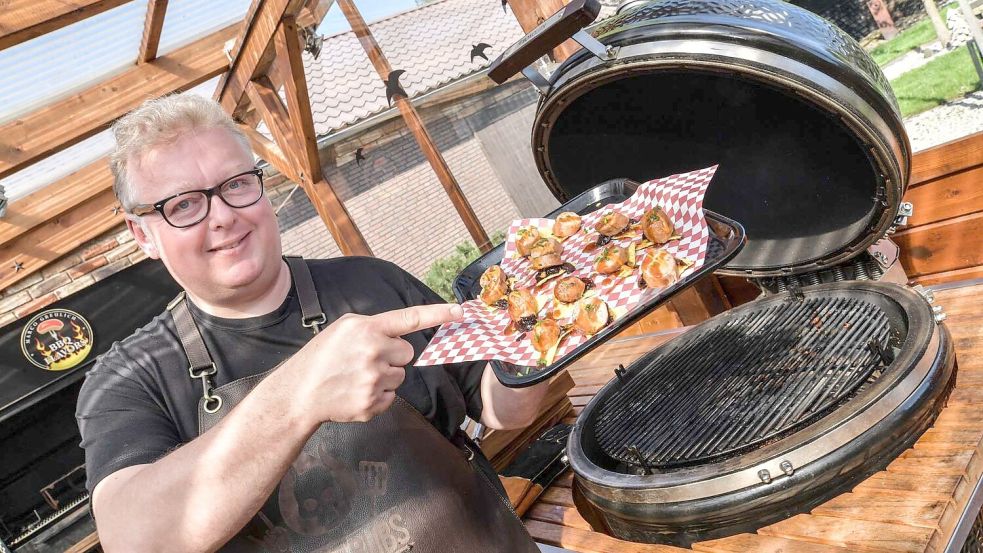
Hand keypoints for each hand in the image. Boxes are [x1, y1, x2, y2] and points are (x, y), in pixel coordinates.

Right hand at [282, 304, 462, 424]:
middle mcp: (373, 352)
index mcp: (366, 329)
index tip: (460, 311)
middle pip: (408, 353)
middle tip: (366, 360)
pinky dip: (379, 395)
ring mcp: (373, 380)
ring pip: (401, 376)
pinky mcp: (372, 403)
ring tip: (358, 377)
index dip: (438, 314)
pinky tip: (357, 391)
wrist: (300, 393)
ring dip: (386, 377)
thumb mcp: (344, 329)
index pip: (409, 318)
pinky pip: (393, 396)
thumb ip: (375, 327)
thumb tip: (402, 335)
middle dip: (393, 356)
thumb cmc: (323, 357)